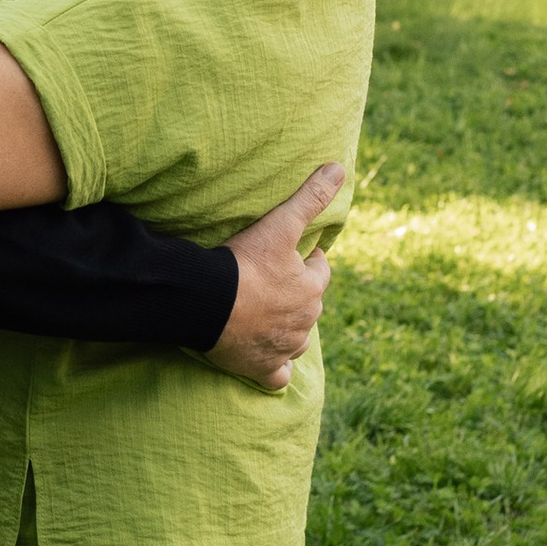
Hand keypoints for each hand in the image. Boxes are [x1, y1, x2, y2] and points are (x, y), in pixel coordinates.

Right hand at [205, 163, 348, 391]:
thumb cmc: (244, 263)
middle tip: (274, 284)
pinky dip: (275, 370)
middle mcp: (305, 321)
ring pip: (298, 341)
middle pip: (309, 306)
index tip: (296, 255)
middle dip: (298, 295)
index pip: (320, 270)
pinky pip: (277, 376)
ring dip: (289, 330)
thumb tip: (339, 168)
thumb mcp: (280, 224)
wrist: (208, 303)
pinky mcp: (262, 369)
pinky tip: (267, 361)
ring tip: (269, 318)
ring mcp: (285, 348)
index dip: (309, 260)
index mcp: (311, 288)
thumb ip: (310, 197)